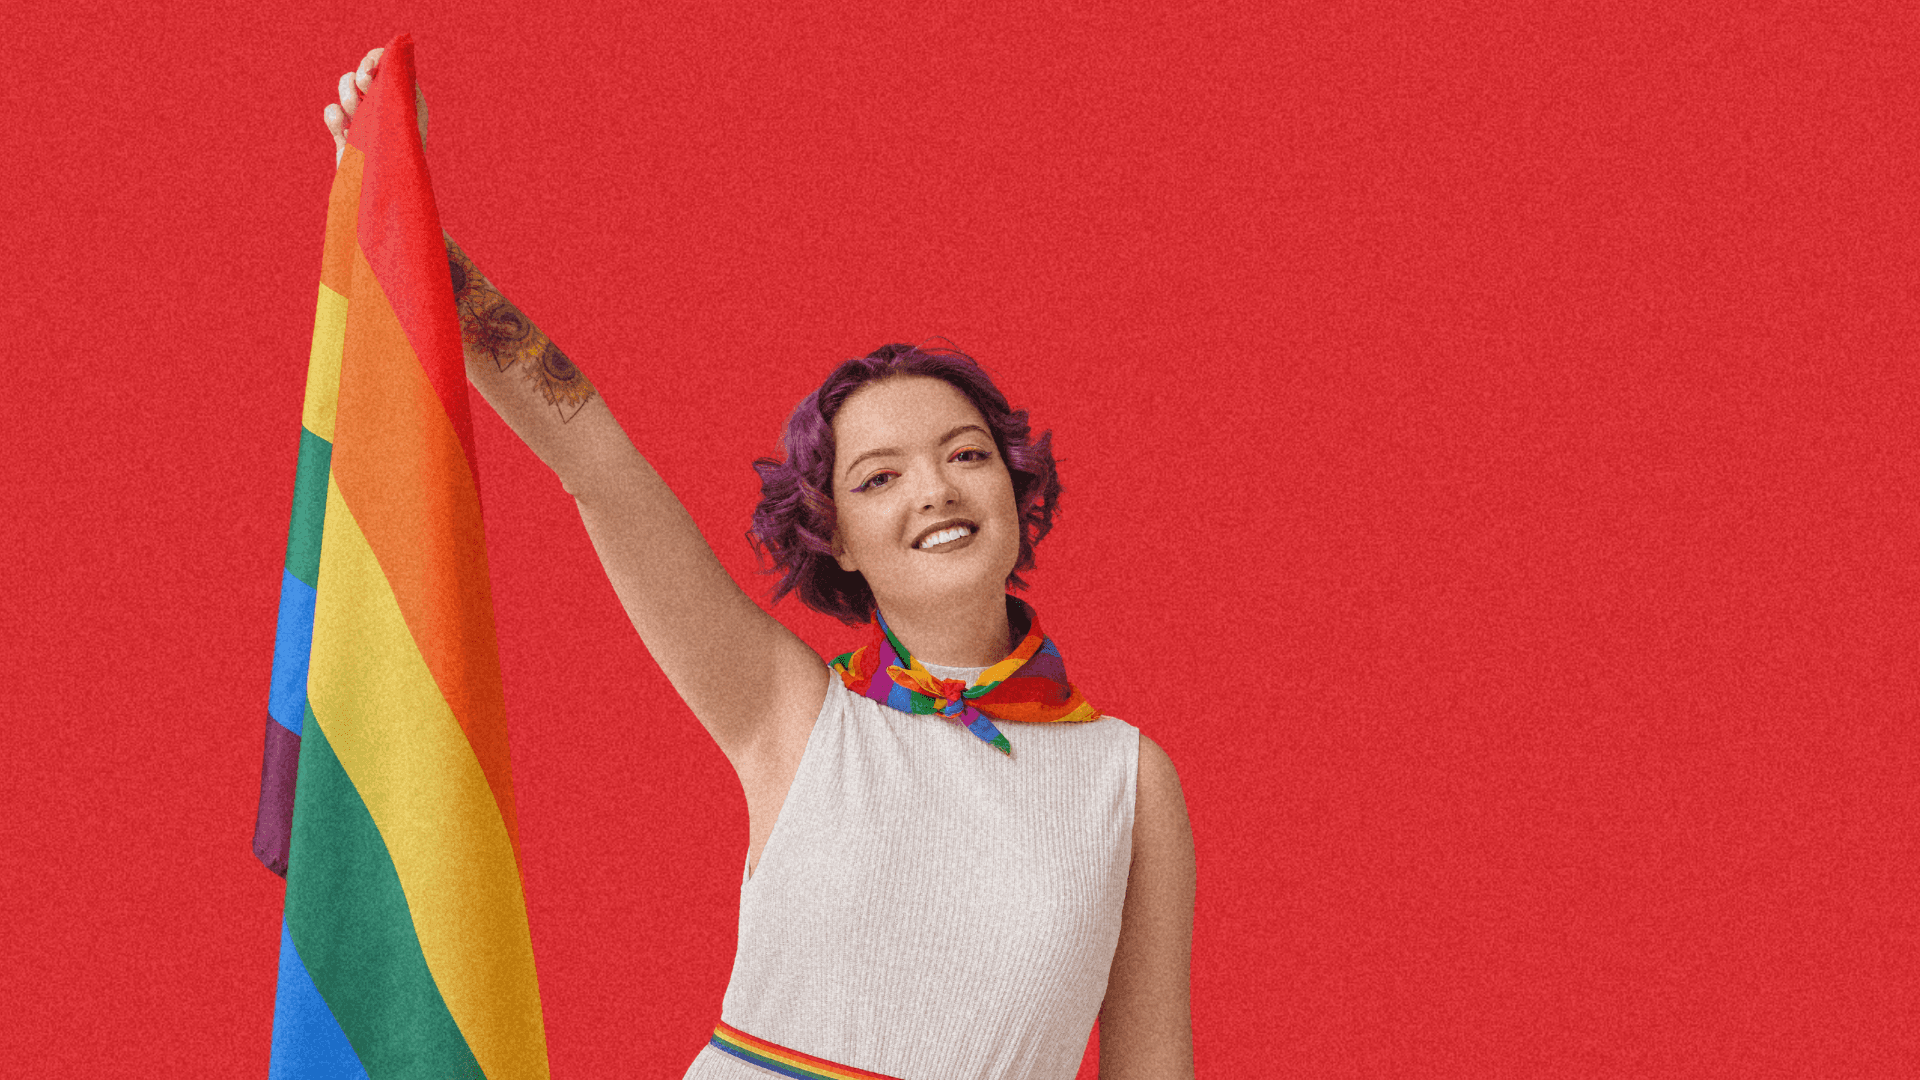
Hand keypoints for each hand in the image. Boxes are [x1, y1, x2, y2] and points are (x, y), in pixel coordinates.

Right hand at [322, 47, 429, 166]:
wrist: (383, 196)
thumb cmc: (402, 161)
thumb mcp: (407, 122)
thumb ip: (399, 91)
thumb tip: (384, 65)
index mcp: (403, 101)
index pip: (387, 65)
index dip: (375, 59)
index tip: (371, 68)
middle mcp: (383, 107)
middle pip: (360, 72)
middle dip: (359, 77)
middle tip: (365, 85)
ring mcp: (363, 120)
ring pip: (345, 87)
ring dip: (348, 97)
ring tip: (356, 117)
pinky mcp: (346, 137)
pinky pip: (331, 110)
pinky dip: (334, 116)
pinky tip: (344, 130)